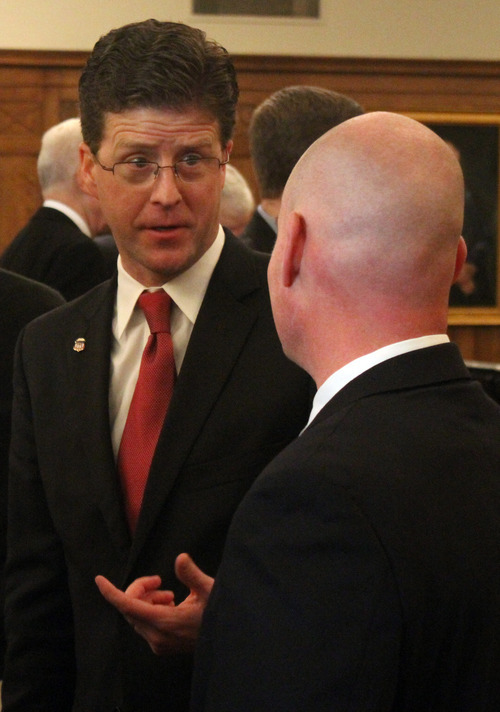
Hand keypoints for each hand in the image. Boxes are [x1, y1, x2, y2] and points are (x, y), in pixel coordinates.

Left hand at [95, 553, 213, 654]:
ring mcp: (158, 644)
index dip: (111, 592)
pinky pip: (144, 624)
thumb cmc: (219, 614)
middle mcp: (156, 636)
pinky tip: (171, 604)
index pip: (128, 605)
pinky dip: (151, 609)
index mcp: (164, 622)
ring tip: (169, 594)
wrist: (227, 643)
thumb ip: (192, 574)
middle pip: (131, 607)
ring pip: (136, 616)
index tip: (99, 579)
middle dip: (139, 589)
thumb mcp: (209, 590)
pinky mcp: (161, 646)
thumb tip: (180, 558)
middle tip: (158, 580)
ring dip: (146, 599)